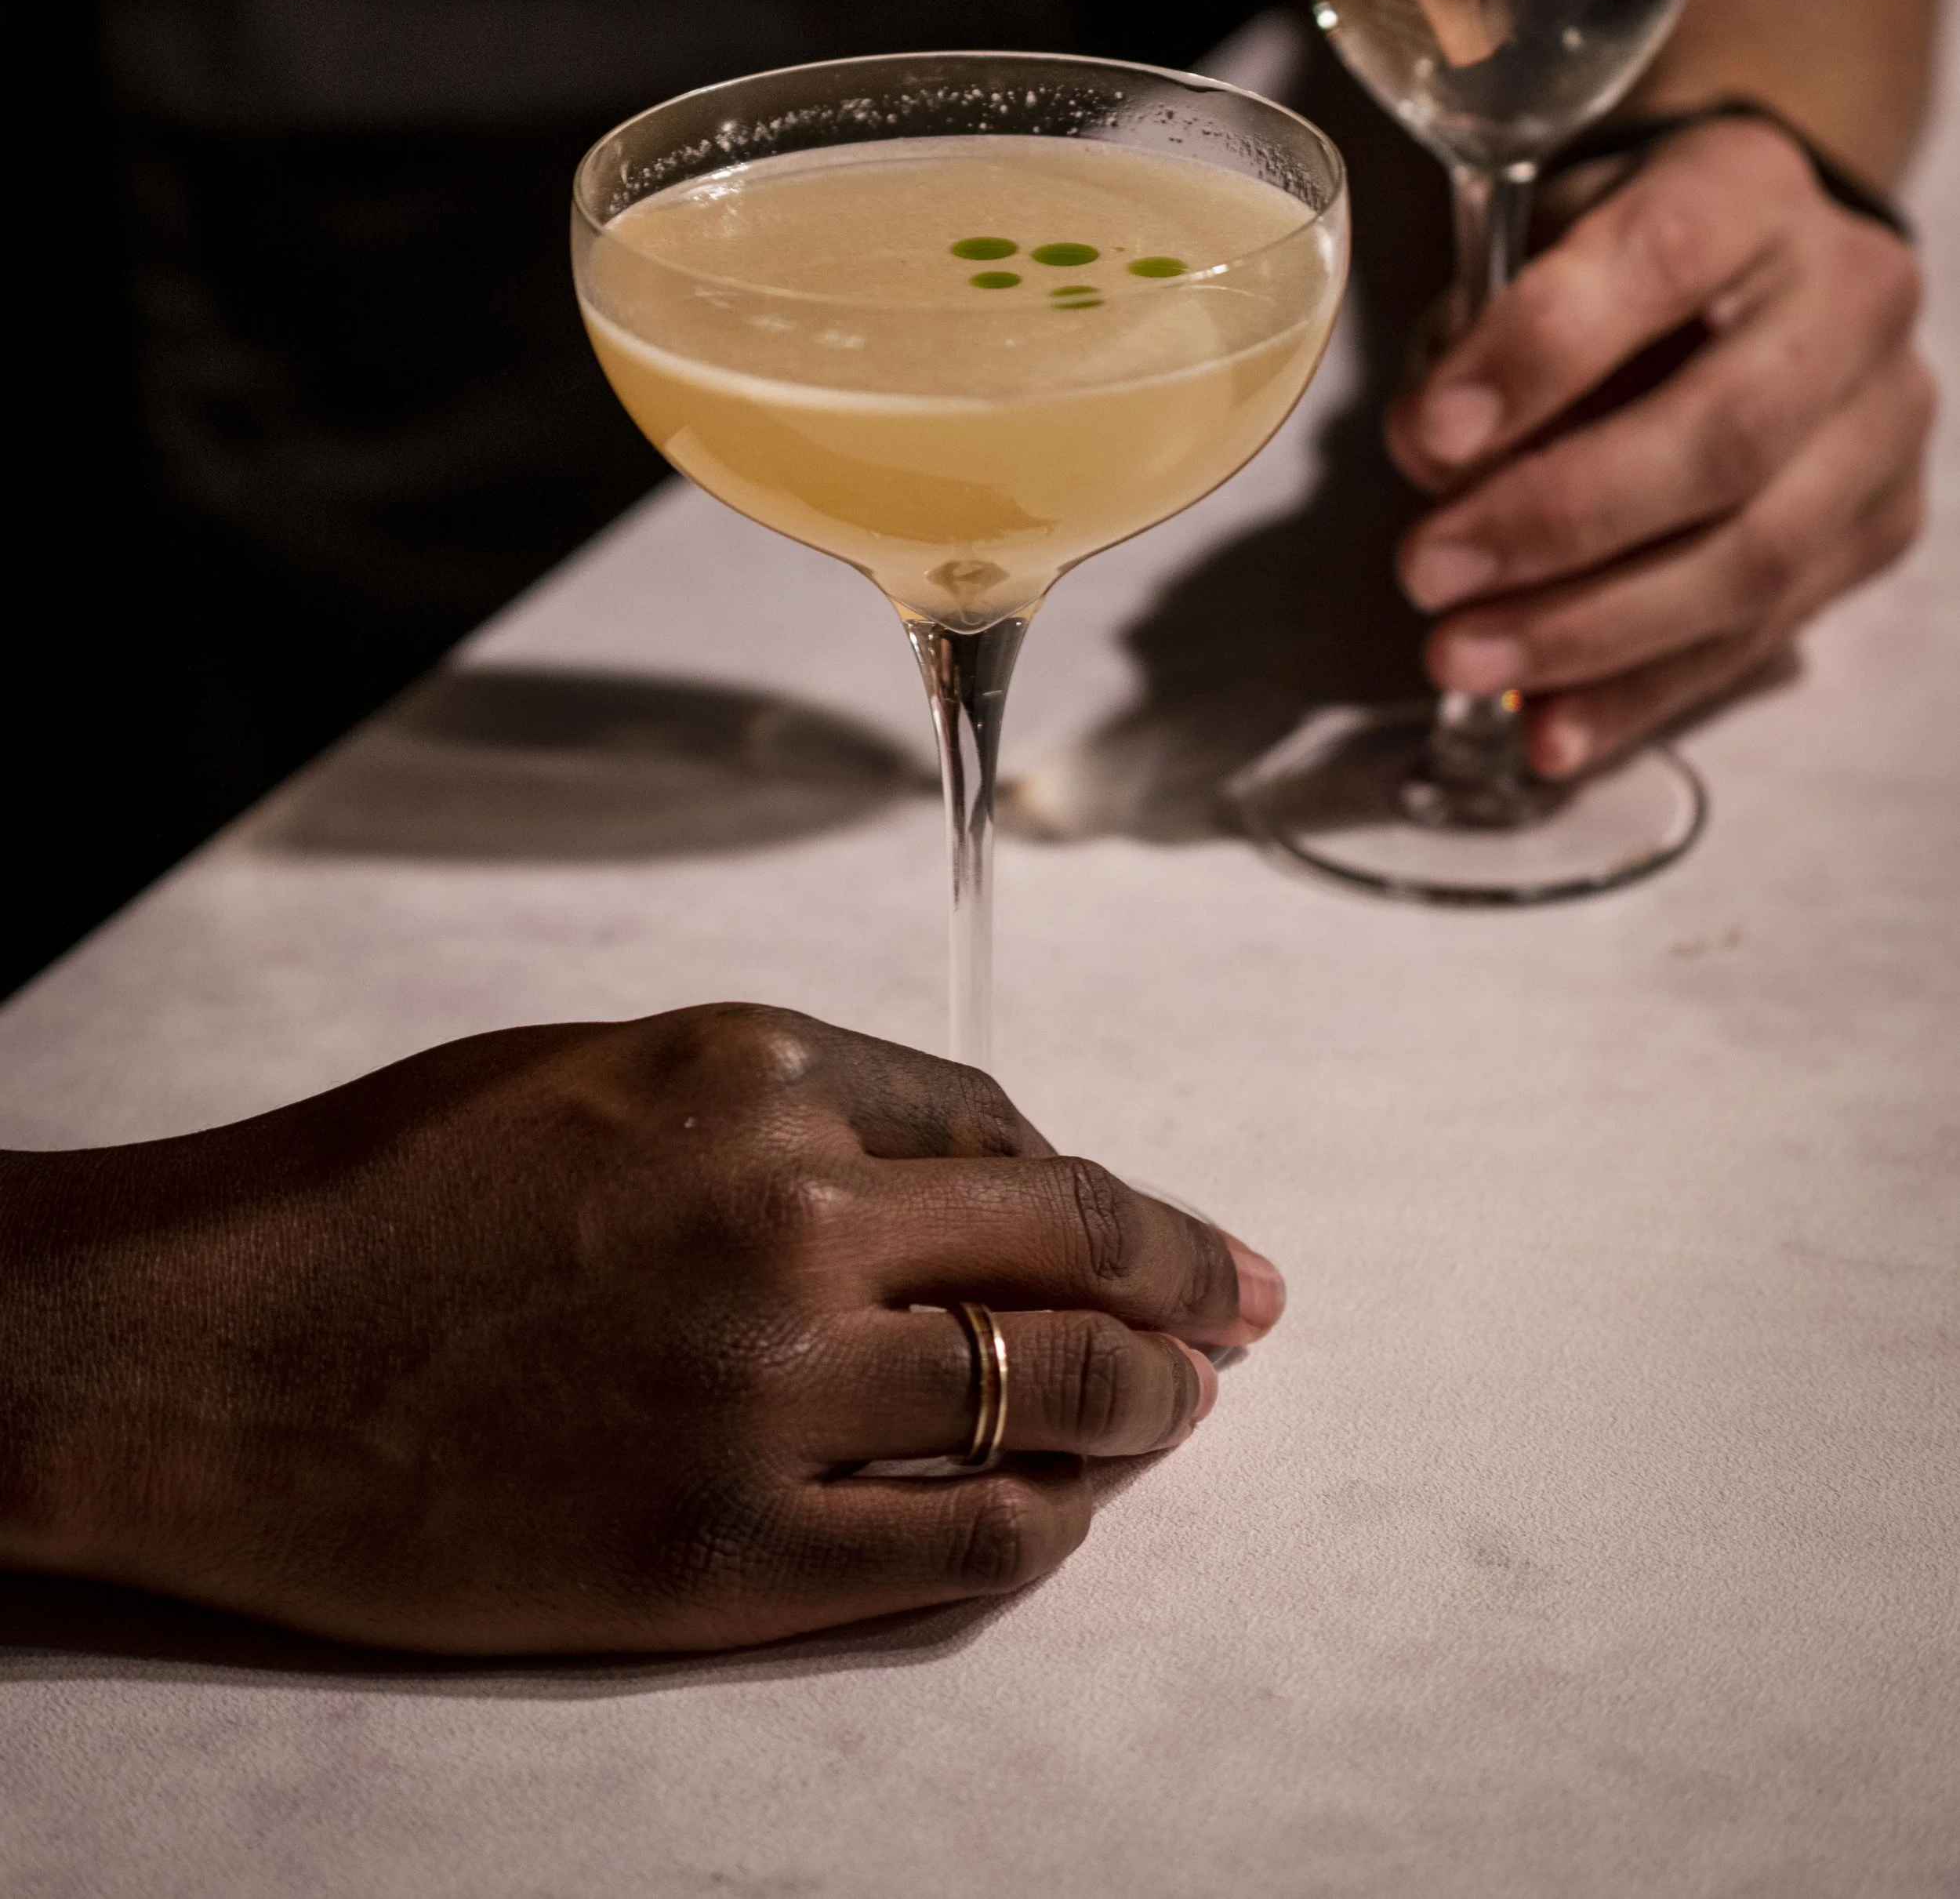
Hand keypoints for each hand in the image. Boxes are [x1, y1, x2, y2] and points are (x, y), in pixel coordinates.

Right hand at [0, 1006, 1279, 1655]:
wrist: (222, 1355)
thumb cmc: (387, 1191)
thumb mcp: (595, 1073)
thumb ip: (773, 1103)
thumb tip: (940, 1162)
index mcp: (756, 1074)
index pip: (993, 1128)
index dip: (1090, 1180)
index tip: (1147, 1215)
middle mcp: (792, 1217)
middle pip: (1061, 1247)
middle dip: (1183, 1274)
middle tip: (1249, 1302)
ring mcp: (770, 1391)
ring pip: (1042, 1393)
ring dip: (1143, 1399)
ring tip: (1187, 1404)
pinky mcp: (729, 1550)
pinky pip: (959, 1542)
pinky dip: (1043, 1524)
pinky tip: (1070, 1513)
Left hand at [1386, 118, 1933, 774]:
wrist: (1752, 262)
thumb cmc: (1615, 253)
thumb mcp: (1538, 237)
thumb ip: (1487, 334)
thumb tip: (1438, 469)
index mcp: (1748, 189)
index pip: (1662, 261)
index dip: (1540, 356)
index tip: (1426, 438)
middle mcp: (1848, 297)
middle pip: (1724, 436)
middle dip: (1558, 522)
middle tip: (1428, 572)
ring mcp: (1884, 422)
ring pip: (1755, 557)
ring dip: (1591, 631)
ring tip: (1462, 660)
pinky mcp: (1882, 529)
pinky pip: (1761, 637)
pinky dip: (1642, 692)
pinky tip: (1550, 730)